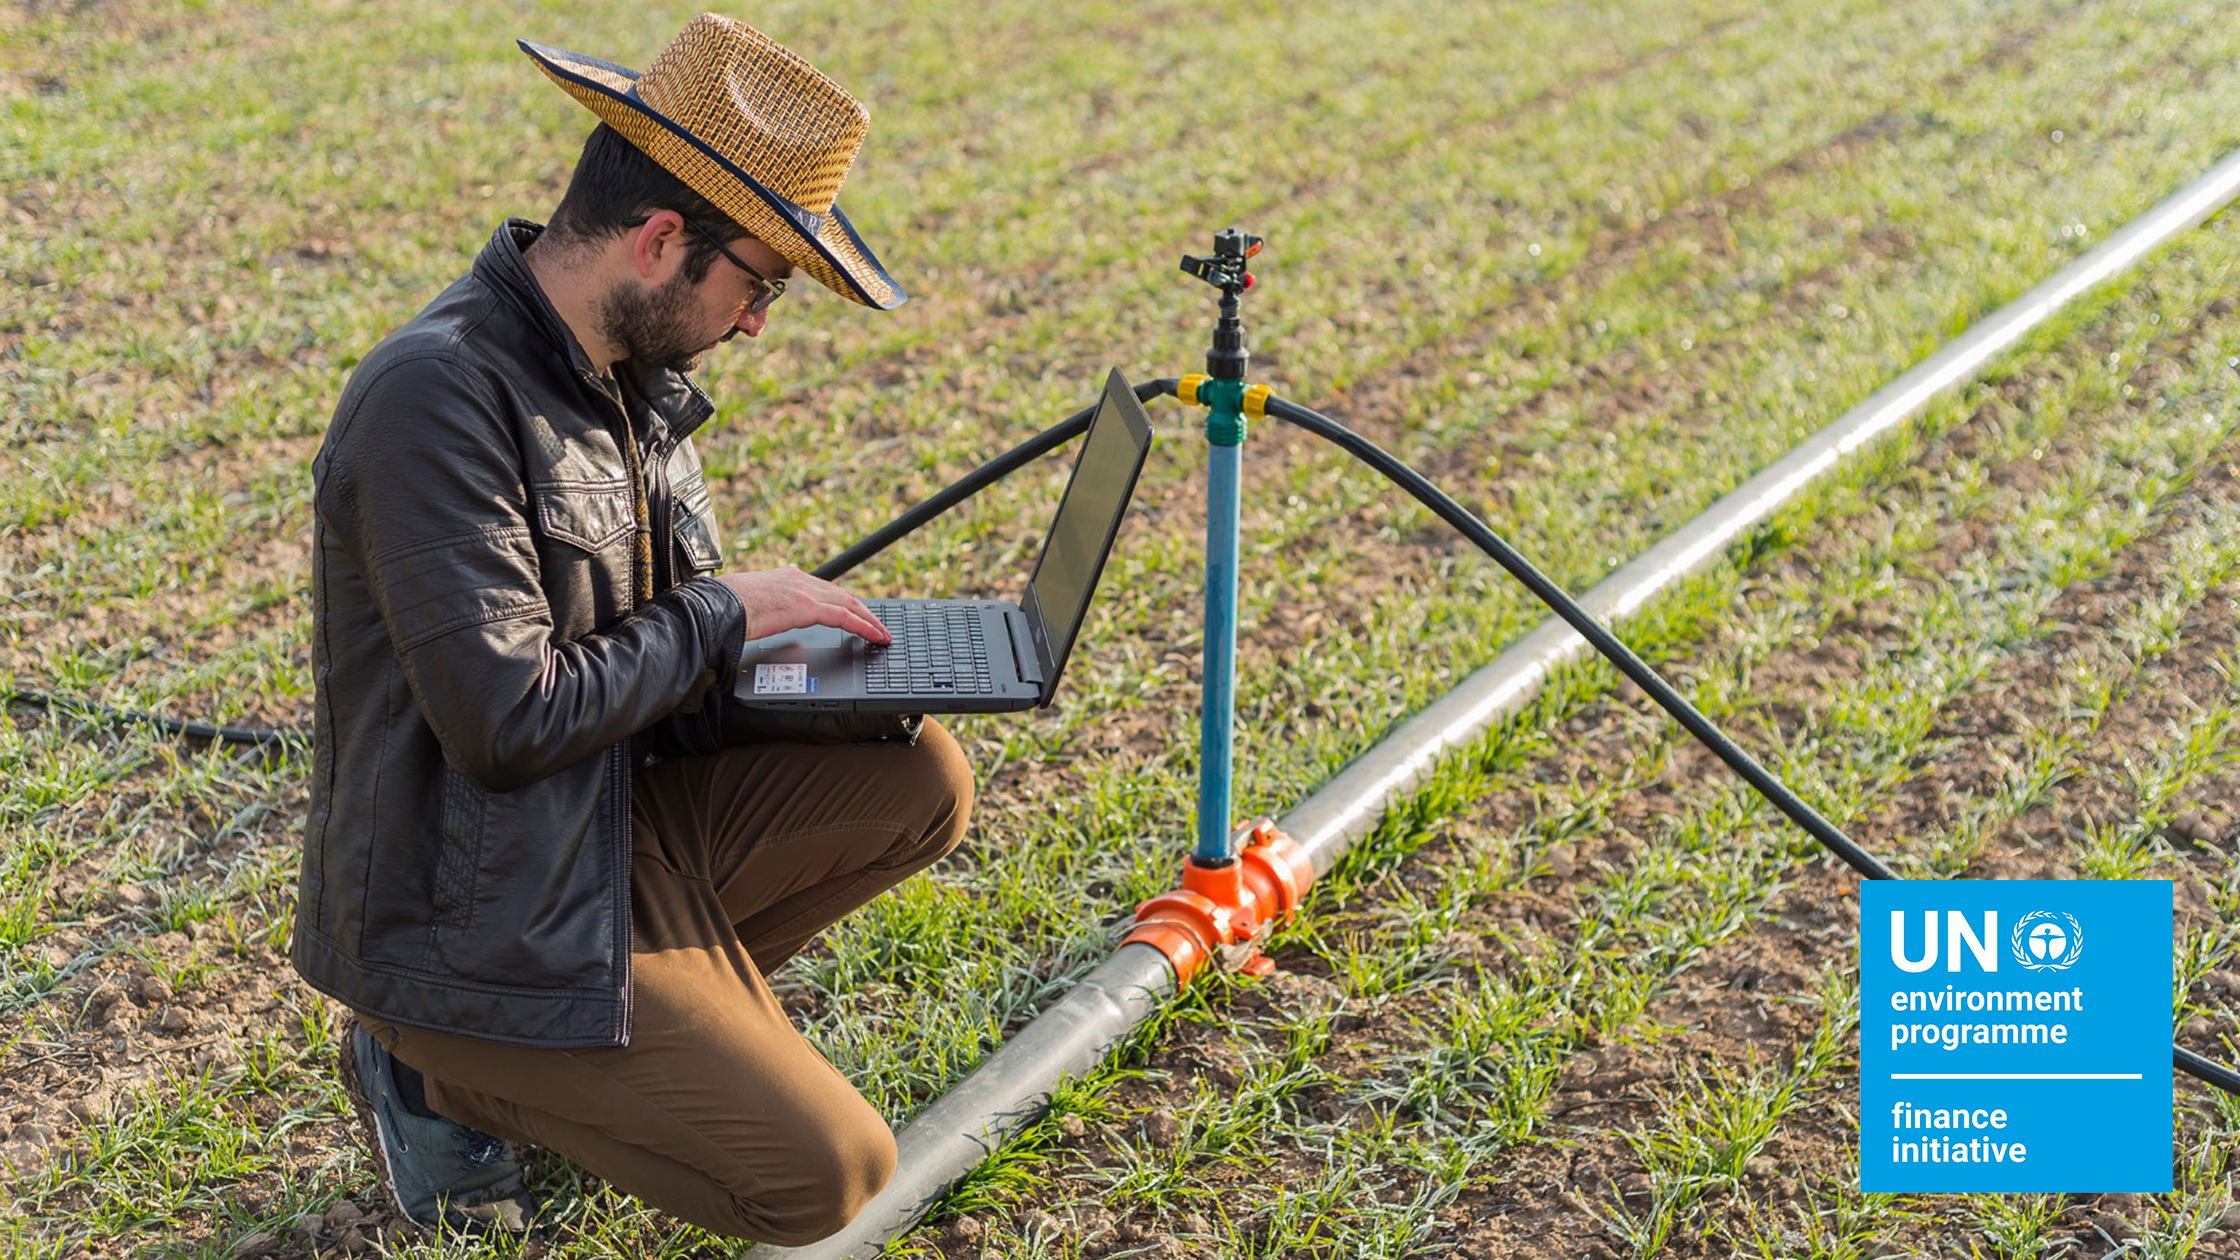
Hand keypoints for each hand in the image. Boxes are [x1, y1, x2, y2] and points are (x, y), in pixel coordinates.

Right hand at [717, 566, 890, 644]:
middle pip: (843, 595)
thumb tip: (768, 622)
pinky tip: (874, 636)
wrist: (715, 606)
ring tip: (882, 635)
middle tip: (878, 627)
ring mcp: (804, 591)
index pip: (826, 590)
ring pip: (849, 604)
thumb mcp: (753, 605)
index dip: (845, 604)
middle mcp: (799, 580)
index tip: (857, 614)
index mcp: (787, 578)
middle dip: (864, 612)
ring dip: (870, 620)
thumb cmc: (725, 608)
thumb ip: (769, 610)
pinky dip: (864, 626)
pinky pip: (844, 617)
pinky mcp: (806, 606)